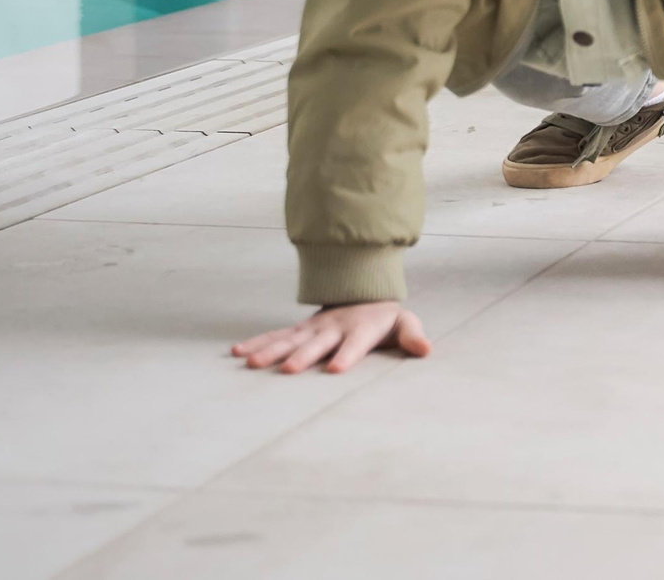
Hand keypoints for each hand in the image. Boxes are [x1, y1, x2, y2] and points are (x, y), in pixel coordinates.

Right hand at [230, 301, 429, 374]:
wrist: (363, 291)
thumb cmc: (385, 317)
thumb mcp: (404, 324)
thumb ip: (412, 337)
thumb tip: (426, 350)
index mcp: (360, 330)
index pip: (354, 344)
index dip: (346, 355)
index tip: (335, 369)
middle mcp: (332, 328)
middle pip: (316, 344)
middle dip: (302, 356)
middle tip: (286, 370)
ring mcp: (312, 328)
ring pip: (289, 340)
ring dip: (269, 351)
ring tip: (250, 363)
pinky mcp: (298, 330)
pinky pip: (275, 336)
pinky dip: (256, 343)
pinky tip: (237, 352)